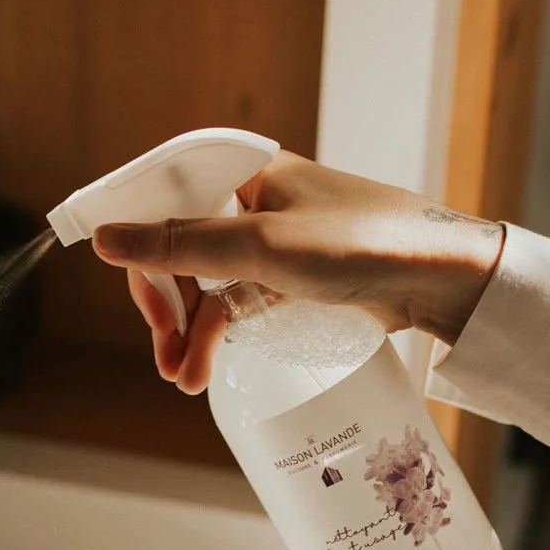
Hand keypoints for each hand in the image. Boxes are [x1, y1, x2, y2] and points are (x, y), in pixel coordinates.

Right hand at [93, 152, 503, 392]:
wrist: (443, 278)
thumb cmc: (361, 243)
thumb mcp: (260, 246)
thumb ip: (181, 245)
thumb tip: (106, 239)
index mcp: (244, 170)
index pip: (164, 198)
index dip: (138, 245)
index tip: (130, 295)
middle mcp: (254, 199)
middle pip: (180, 246)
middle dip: (163, 303)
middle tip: (161, 347)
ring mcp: (274, 241)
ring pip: (206, 282)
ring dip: (187, 331)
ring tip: (181, 378)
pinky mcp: (294, 277)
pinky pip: (237, 302)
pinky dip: (218, 335)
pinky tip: (204, 368)